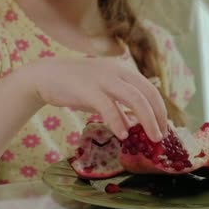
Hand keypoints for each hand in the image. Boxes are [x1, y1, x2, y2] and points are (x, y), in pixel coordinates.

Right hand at [29, 57, 166, 141]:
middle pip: (147, 93)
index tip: (164, 127)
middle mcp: (117, 71)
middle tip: (162, 137)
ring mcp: (102, 79)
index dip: (160, 109)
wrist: (45, 76)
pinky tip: (123, 135)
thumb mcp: (102, 93)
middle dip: (158, 116)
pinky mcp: (87, 89)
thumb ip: (119, 106)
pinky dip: (118, 121)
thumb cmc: (75, 86)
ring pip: (134, 98)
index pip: (150, 89)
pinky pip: (108, 106)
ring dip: (147, 120)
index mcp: (123, 71)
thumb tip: (134, 125)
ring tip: (152, 138)